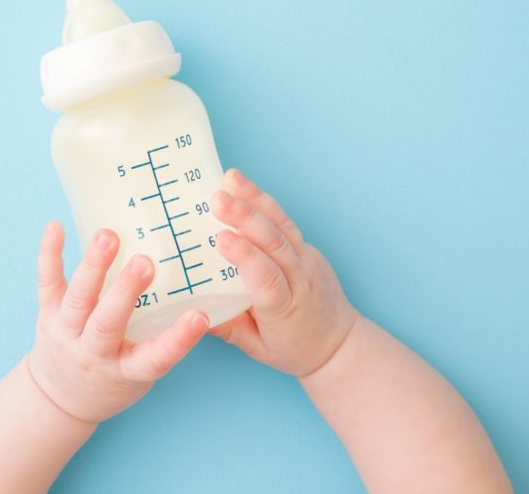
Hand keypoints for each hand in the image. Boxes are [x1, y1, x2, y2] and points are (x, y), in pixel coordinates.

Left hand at [26, 222, 209, 422]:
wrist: (59, 400)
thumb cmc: (113, 380)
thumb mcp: (140, 373)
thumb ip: (161, 336)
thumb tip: (199, 291)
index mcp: (125, 371)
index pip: (155, 359)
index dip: (178, 340)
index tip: (199, 317)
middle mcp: (93, 353)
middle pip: (107, 323)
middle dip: (125, 291)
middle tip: (145, 263)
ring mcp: (66, 333)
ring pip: (78, 299)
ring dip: (93, 265)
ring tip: (108, 236)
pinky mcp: (47, 316)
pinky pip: (47, 283)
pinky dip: (50, 254)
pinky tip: (55, 226)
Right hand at [209, 169, 358, 377]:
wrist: (338, 342)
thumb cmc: (294, 348)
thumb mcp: (257, 349)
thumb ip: (227, 328)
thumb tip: (190, 313)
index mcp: (284, 308)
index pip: (266, 277)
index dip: (245, 256)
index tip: (221, 238)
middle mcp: (299, 279)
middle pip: (274, 243)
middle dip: (246, 217)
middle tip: (218, 199)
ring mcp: (307, 259)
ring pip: (281, 225)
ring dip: (255, 199)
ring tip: (231, 180)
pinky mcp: (307, 247)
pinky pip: (285, 222)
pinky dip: (264, 202)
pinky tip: (243, 186)